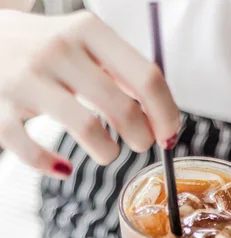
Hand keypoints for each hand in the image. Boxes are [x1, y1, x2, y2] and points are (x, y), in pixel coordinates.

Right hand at [0, 10, 179, 176]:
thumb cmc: (44, 47)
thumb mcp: (84, 41)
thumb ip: (121, 69)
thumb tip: (161, 112)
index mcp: (88, 32)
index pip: (147, 77)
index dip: (166, 114)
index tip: (169, 133)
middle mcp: (58, 51)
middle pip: (122, 108)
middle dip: (142, 138)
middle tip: (141, 144)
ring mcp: (27, 79)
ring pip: (87, 129)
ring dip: (108, 153)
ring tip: (107, 153)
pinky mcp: (1, 108)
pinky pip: (32, 150)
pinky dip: (52, 166)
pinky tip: (63, 168)